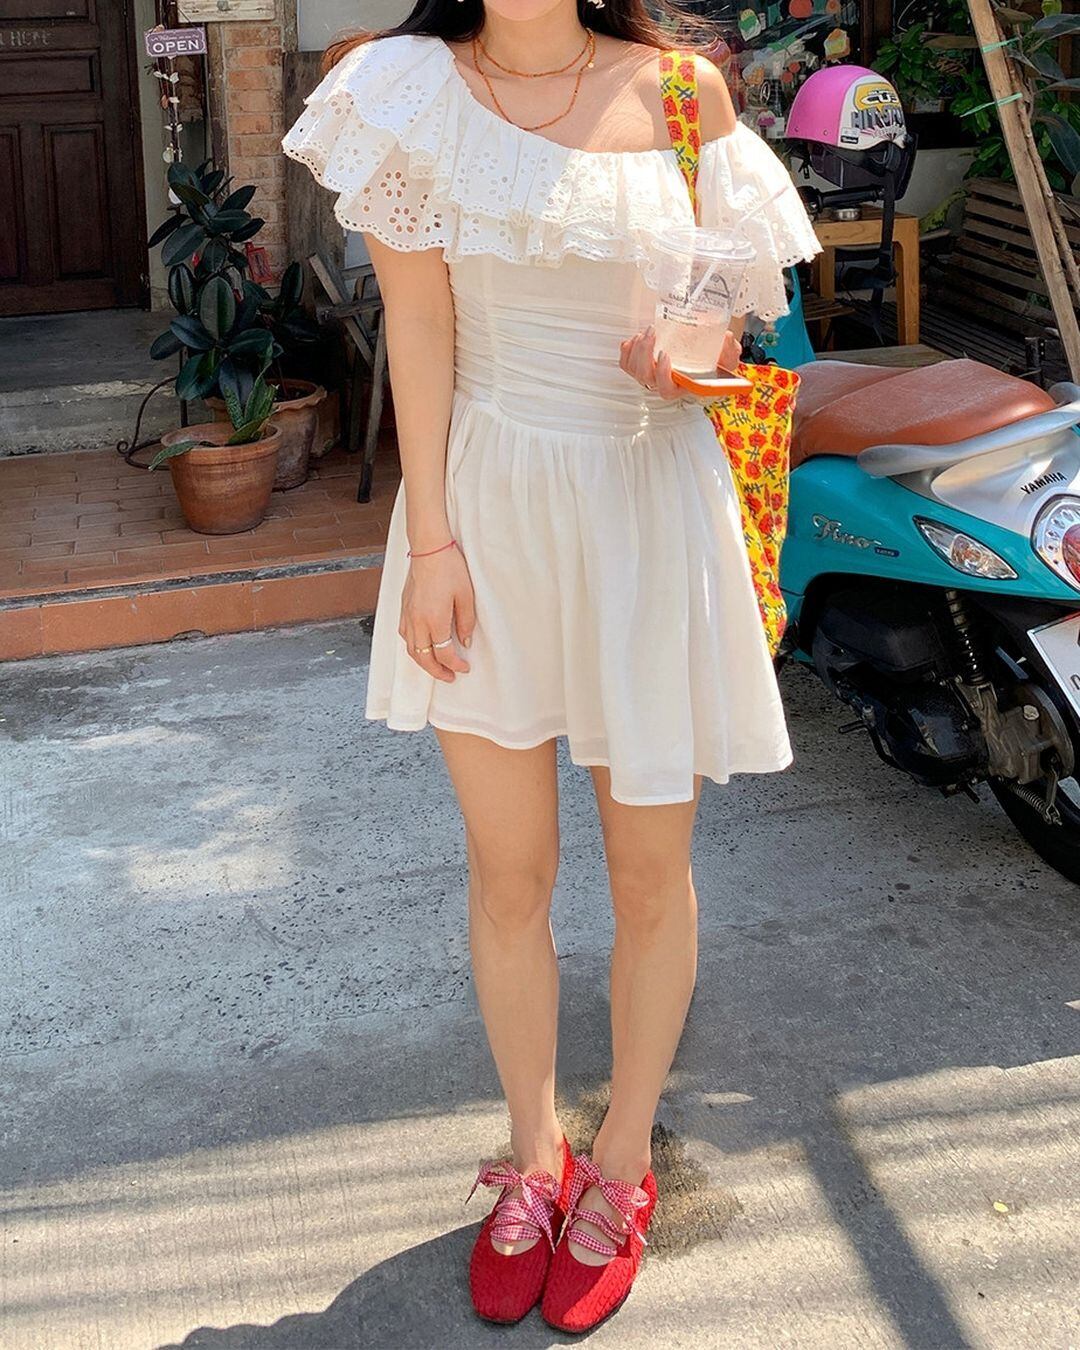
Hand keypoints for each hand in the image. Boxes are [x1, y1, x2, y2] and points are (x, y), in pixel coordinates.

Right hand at [399, 543, 475, 681]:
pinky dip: (413, 648)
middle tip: (450, 676)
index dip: (455, 665)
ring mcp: (407, 615)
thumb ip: (466, 623)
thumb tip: (465, 642)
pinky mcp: (403, 608)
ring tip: (437, 666)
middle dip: (437, 672)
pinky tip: (422, 647)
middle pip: (424, 658)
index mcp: (434, 620)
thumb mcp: (466, 596)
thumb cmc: (450, 568)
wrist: (429, 549)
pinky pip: (404, 636)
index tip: (464, 668)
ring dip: (423, 663)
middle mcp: (417, 621)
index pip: (444, 654)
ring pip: (411, 650)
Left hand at [619, 326, 741, 399]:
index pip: (666, 389)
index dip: (663, 374)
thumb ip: (730, 350)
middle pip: (645, 377)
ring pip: (634, 369)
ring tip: (647, 332)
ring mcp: (649, 375)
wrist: (702, 350)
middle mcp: (663, 382)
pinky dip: (627, 350)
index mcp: (681, 385)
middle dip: (645, 354)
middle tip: (653, 333)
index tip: (666, 354)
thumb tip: (726, 339)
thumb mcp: (727, 355)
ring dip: (637, 349)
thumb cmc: (713, 358)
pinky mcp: (639, 366)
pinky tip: (636, 339)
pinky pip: (625, 363)